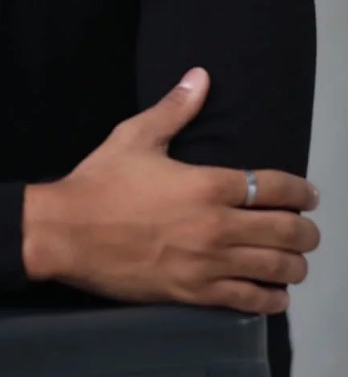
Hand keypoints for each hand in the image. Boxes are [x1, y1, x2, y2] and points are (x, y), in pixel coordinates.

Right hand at [22, 68, 319, 314]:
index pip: (275, 187)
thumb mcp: (135, 137)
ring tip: (295, 262)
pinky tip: (274, 294)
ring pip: (276, 270)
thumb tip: (200, 76)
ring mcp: (208, 264)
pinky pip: (249, 301)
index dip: (302, 191)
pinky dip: (270, 299)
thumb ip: (174, 109)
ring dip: (294, 266)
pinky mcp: (194, 293)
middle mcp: (217, 226)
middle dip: (306, 231)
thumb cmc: (100, 182)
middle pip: (286, 232)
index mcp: (208, 185)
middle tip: (307, 230)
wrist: (66, 232)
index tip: (310, 194)